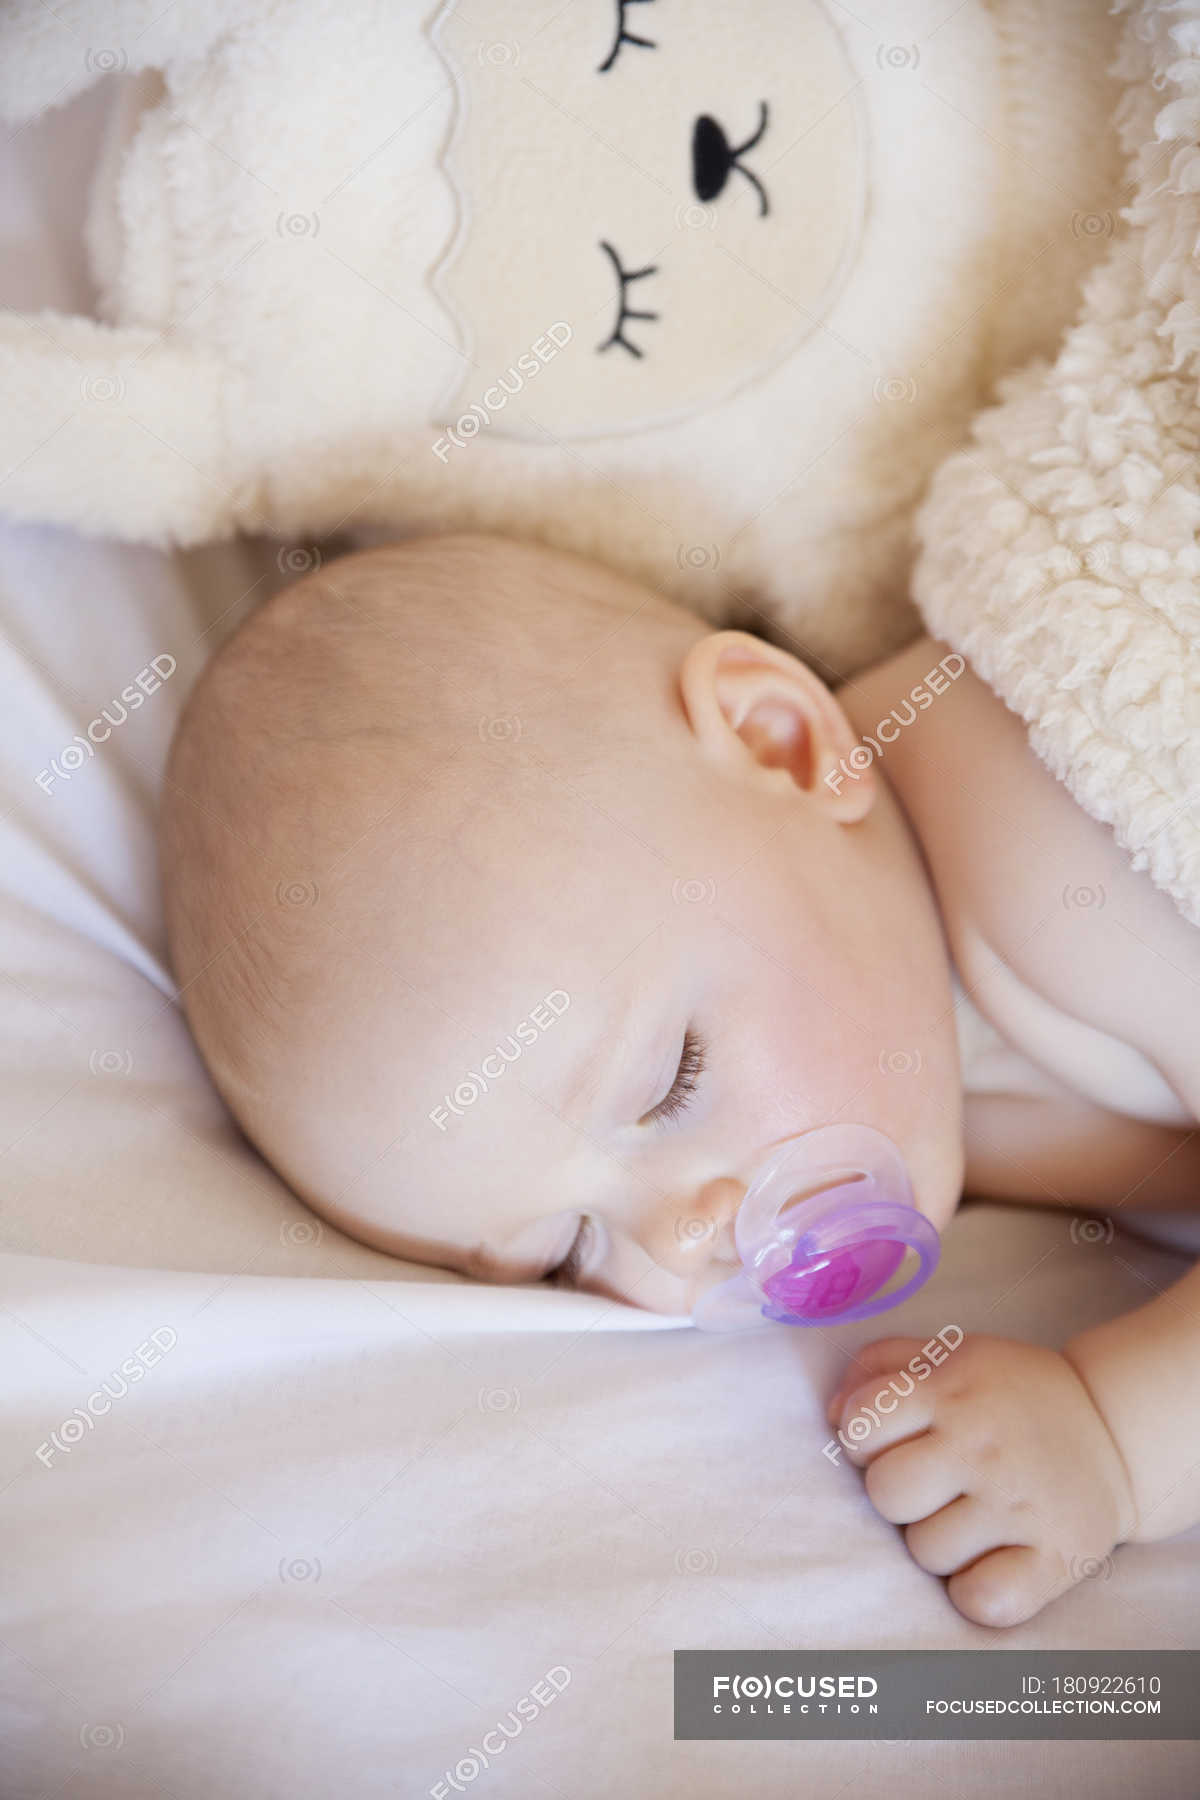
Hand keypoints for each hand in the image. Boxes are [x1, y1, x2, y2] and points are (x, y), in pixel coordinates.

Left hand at [826, 1333, 1136, 1626]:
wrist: (1113, 1433)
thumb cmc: (1009, 1397)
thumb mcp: (950, 1357)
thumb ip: (881, 1367)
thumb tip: (834, 1416)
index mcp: (952, 1389)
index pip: (862, 1424)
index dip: (865, 1439)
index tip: (895, 1442)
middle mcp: (984, 1445)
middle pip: (886, 1493)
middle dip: (898, 1494)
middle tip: (934, 1485)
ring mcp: (1020, 1503)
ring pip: (927, 1552)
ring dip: (938, 1542)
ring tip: (971, 1517)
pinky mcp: (1056, 1557)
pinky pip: (982, 1601)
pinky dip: (978, 1593)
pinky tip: (993, 1560)